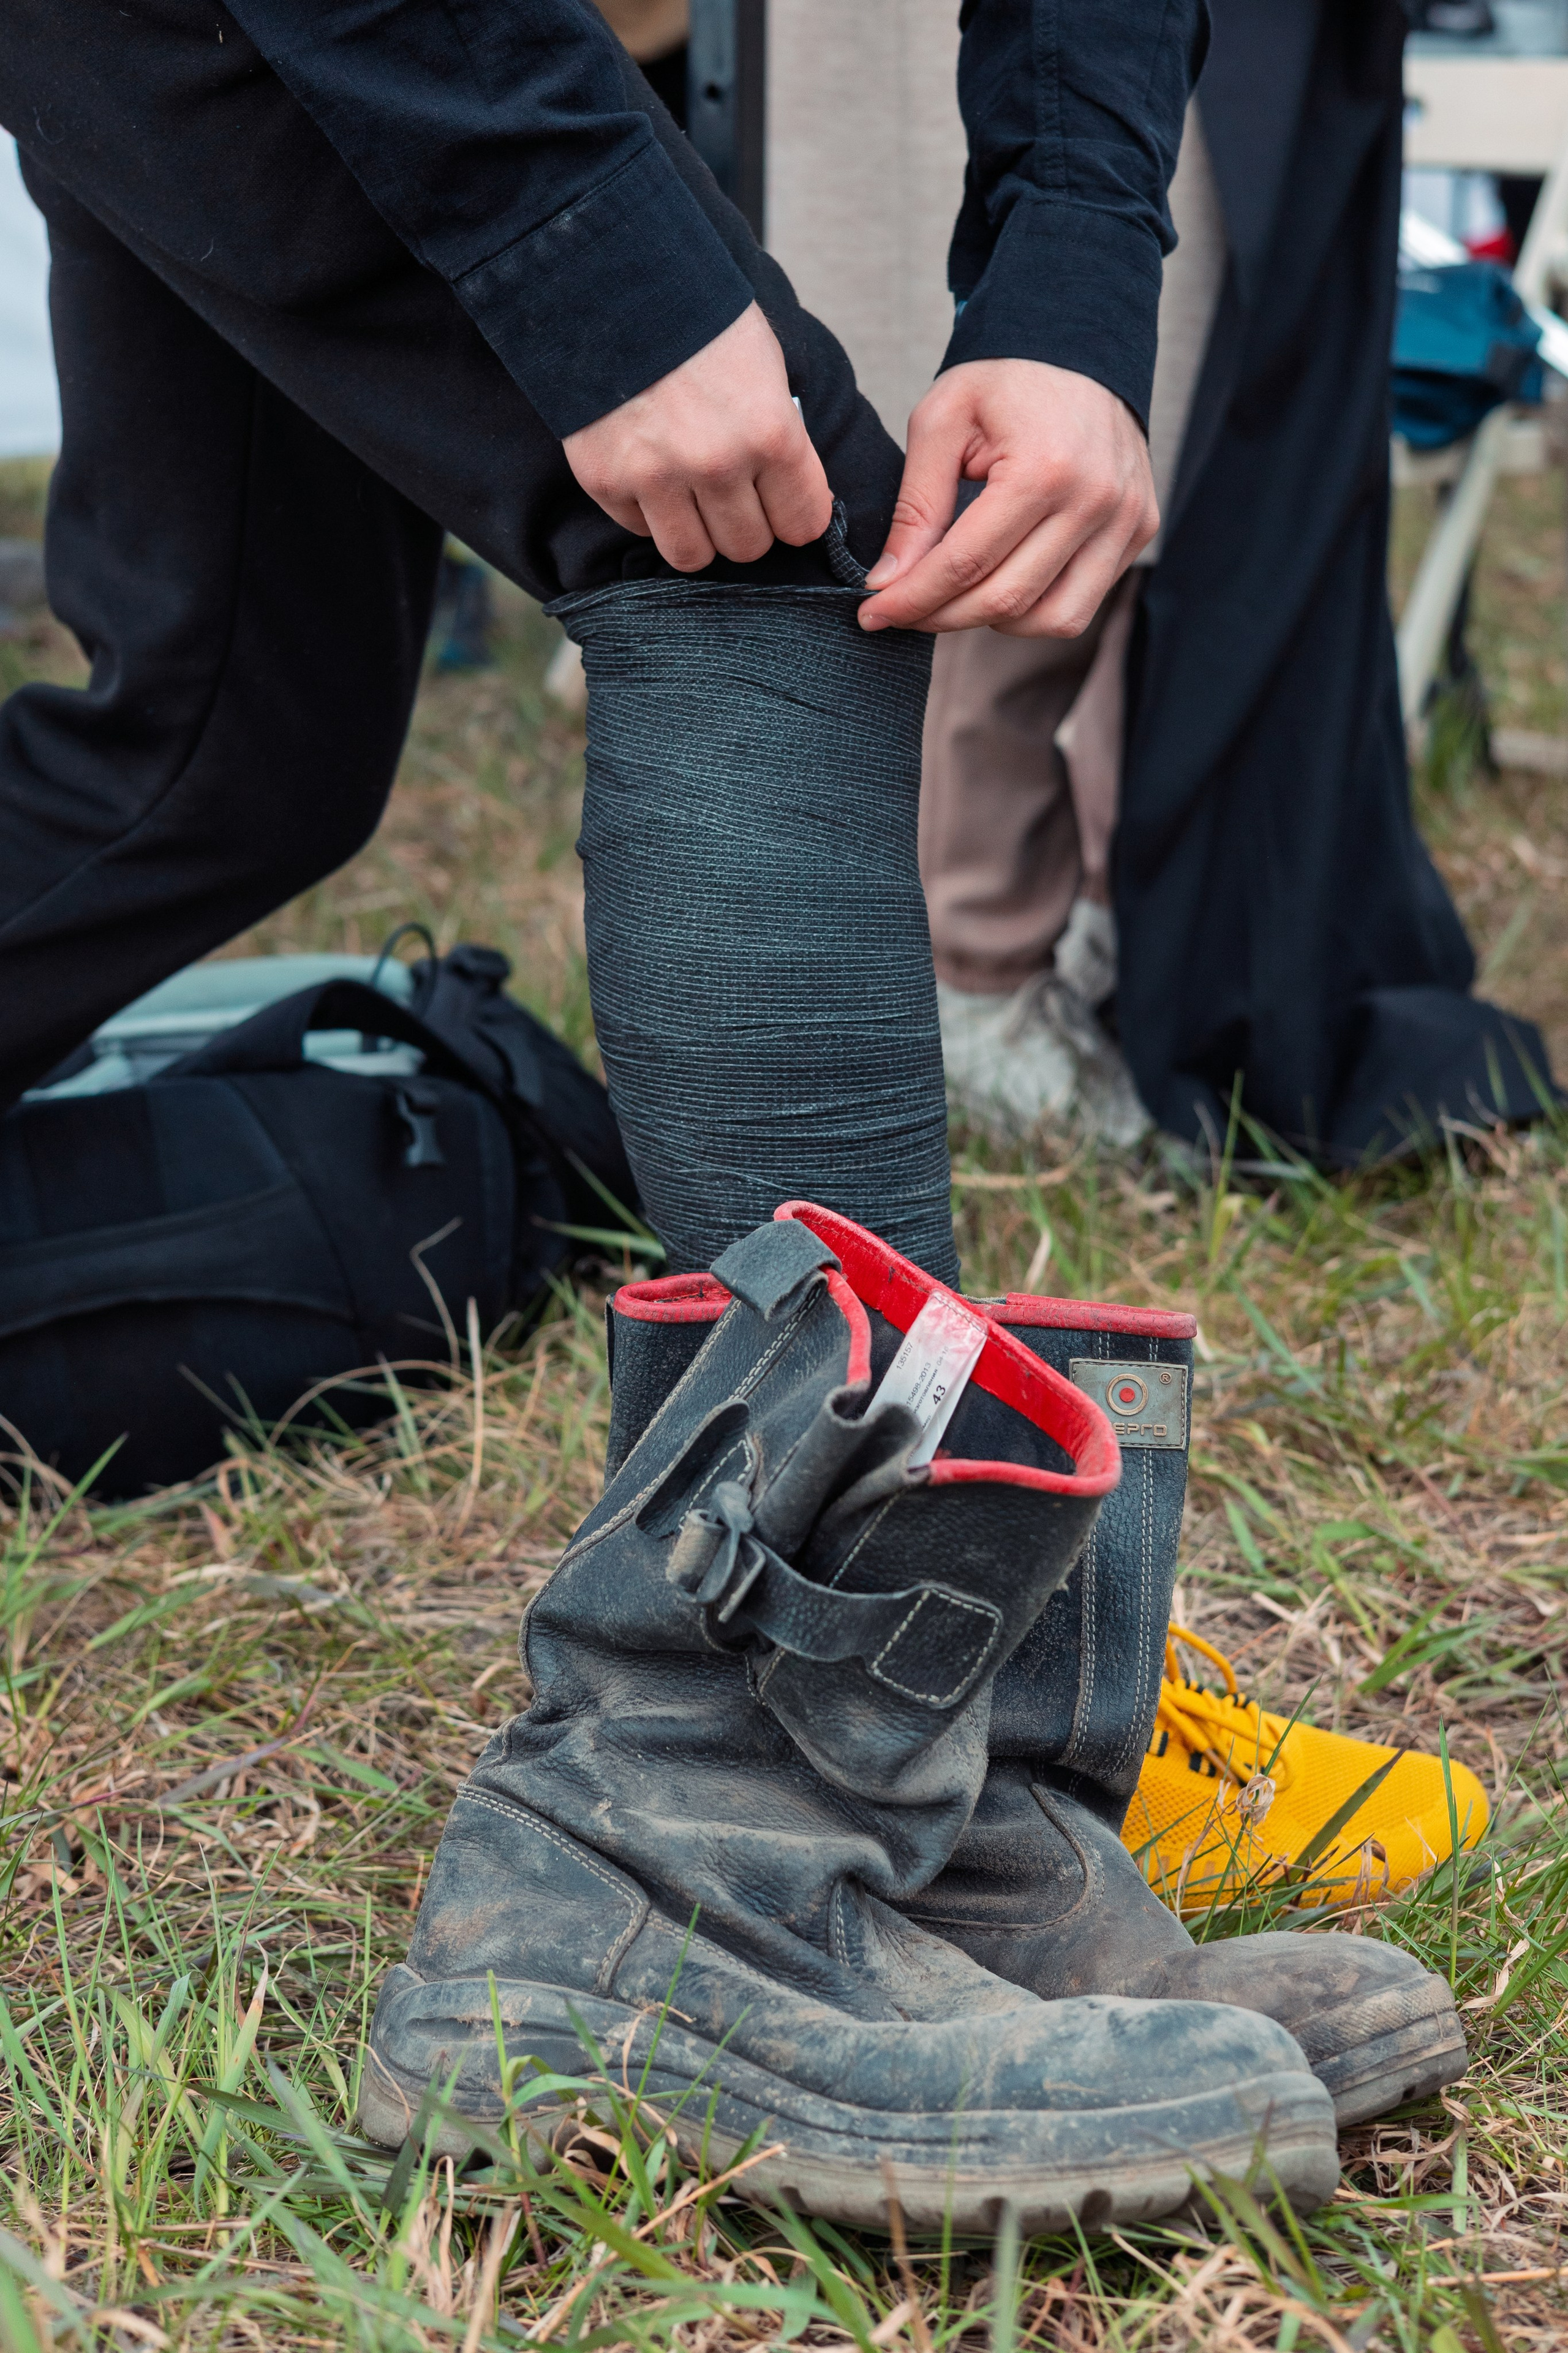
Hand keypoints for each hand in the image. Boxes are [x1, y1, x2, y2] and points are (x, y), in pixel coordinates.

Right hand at [563, 302, 832, 571]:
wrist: (611, 282)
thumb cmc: (700, 320)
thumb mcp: (765, 365)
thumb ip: (780, 436)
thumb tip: (791, 493)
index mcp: (770, 433)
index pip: (803, 524)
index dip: (794, 515)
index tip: (781, 502)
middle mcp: (717, 464)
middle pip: (748, 547)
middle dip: (745, 526)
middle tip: (732, 494)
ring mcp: (658, 477)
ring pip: (693, 557)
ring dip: (698, 534)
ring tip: (692, 497)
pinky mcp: (607, 481)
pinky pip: (641, 531)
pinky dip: (648, 512)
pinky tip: (649, 471)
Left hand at [859, 360, 1157, 636]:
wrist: (1079, 345)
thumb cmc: (1005, 380)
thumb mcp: (941, 422)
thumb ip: (915, 507)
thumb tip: (888, 583)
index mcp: (1044, 468)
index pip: (965, 564)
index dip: (913, 599)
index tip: (873, 614)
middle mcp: (1095, 500)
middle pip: (1005, 600)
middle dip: (942, 617)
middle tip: (904, 611)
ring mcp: (1126, 519)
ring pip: (1052, 619)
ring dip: (994, 620)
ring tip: (959, 594)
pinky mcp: (1139, 530)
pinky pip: (1082, 605)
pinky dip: (1036, 609)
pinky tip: (1005, 580)